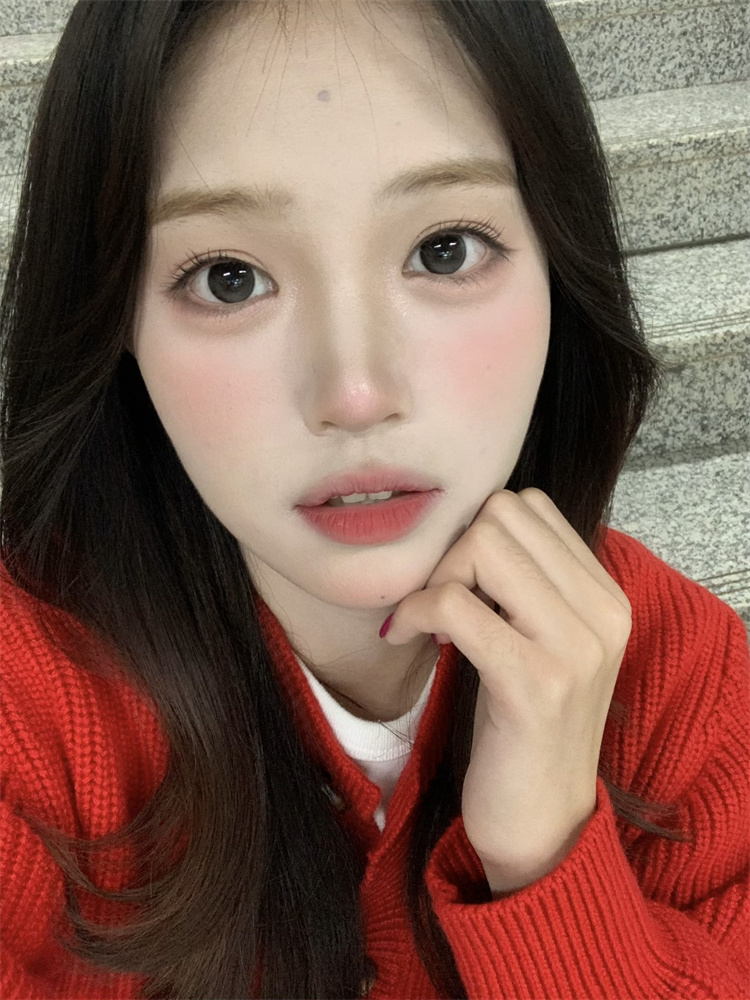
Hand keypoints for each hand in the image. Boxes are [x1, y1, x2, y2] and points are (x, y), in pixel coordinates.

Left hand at [381, 488, 631, 894]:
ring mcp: (575, 647)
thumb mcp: (541, 641)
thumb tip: (465, 526)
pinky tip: (403, 638)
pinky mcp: (534, 683)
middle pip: (503, 515)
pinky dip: (415, 613)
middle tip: (436, 601)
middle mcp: (603, 613)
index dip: (477, 532)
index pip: (532, 505)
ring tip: (424, 621)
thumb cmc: (525, 725)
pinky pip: (455, 605)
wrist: (542, 822)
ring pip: (482, 546)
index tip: (459, 582)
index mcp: (607, 596)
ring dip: (433, 578)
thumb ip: (525, 582)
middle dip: (452, 550)